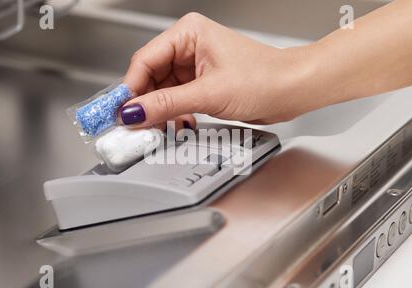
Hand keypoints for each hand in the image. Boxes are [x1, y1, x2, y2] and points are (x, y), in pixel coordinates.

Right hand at [118, 13, 313, 128]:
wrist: (292, 91)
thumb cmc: (265, 78)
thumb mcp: (208, 94)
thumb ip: (167, 104)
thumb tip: (134, 112)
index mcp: (188, 34)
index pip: (144, 60)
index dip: (129, 88)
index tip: (119, 112)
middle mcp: (189, 47)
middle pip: (150, 77)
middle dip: (145, 104)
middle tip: (136, 127)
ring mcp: (195, 66)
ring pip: (162, 91)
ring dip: (161, 112)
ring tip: (160, 130)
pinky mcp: (202, 83)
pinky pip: (177, 99)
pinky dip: (175, 114)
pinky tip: (180, 125)